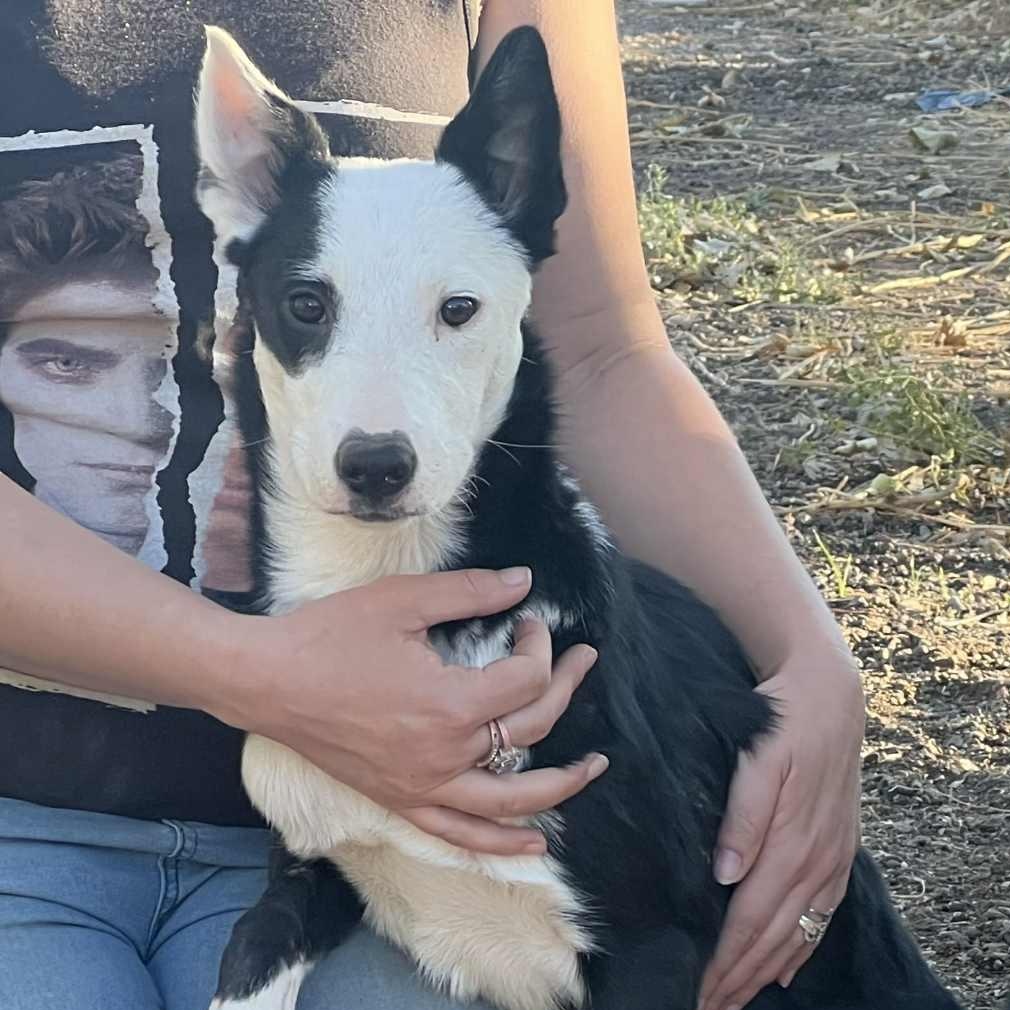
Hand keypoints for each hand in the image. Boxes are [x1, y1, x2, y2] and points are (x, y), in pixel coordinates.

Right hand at [222, 567, 604, 855]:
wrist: (267, 681)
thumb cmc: (330, 635)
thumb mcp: (402, 600)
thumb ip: (470, 591)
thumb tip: (524, 581)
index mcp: (450, 703)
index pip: (525, 680)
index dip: (539, 645)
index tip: (528, 620)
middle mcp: (445, 754)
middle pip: (529, 730)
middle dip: (563, 689)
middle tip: (580, 661)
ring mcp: (424, 786)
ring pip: (510, 798)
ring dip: (559, 784)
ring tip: (592, 766)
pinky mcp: (402, 800)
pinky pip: (461, 834)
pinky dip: (501, 843)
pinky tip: (535, 843)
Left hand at [698, 654, 864, 1009]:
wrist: (828, 692)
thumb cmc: (784, 722)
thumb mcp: (759, 759)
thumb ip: (743, 818)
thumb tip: (727, 877)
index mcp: (791, 842)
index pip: (751, 918)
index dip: (726, 958)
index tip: (700, 988)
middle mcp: (816, 860)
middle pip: (774, 936)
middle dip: (740, 977)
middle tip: (708, 1006)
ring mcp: (832, 857)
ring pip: (799, 931)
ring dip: (768, 969)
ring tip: (739, 997)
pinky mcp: (840, 848)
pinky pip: (822, 912)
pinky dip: (803, 945)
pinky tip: (788, 965)